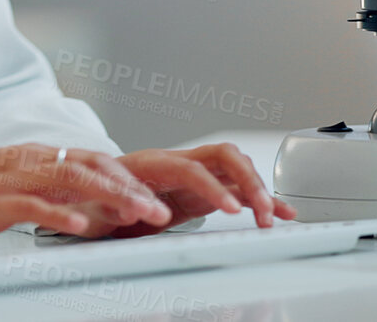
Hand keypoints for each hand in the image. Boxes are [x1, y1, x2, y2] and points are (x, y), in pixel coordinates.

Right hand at [0, 143, 172, 251]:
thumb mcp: (8, 188)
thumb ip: (45, 189)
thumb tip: (85, 206)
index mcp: (32, 156)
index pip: (92, 159)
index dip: (129, 177)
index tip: (161, 199)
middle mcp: (25, 161)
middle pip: (91, 164)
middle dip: (133, 187)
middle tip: (166, 211)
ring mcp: (7, 180)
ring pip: (69, 178)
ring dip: (111, 197)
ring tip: (141, 215)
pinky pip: (29, 205)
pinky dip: (59, 213)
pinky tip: (81, 226)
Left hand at [72, 143, 296, 238]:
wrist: (94, 192)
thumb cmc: (96, 194)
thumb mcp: (99, 203)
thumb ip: (116, 204)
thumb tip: (132, 208)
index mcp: (154, 163)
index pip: (191, 169)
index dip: (213, 187)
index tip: (232, 209)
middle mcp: (179, 162)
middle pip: (224, 157)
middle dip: (248, 181)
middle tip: (262, 210)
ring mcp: (195, 174)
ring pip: (237, 170)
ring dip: (258, 191)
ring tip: (271, 218)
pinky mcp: (204, 191)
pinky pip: (238, 190)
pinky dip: (260, 200)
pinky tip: (282, 212)